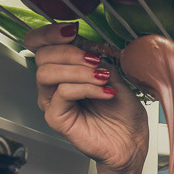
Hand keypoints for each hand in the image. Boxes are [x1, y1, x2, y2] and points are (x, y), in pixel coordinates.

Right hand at [25, 23, 148, 173]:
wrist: (132, 143)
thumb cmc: (124, 115)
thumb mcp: (115, 76)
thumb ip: (97, 59)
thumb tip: (85, 40)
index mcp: (65, 72)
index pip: (41, 45)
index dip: (50, 33)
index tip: (72, 29)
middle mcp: (54, 86)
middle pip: (43, 55)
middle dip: (72, 52)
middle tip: (96, 61)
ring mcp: (53, 102)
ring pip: (48, 73)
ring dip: (79, 71)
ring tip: (104, 78)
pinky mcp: (57, 117)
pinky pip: (62, 93)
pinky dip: (86, 88)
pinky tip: (106, 92)